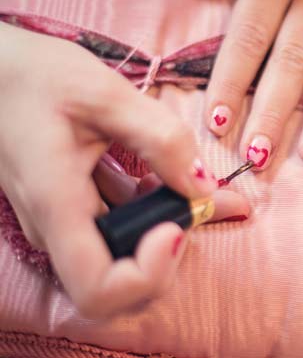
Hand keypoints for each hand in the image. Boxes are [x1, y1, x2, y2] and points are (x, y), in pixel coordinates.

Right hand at [0, 23, 248, 317]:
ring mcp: (62, 221)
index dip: (148, 274)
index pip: (99, 290)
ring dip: (167, 229)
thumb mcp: (105, 93)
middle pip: (119, 281)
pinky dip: (152, 211)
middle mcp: (55, 227)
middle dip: (171, 251)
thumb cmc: (34, 75)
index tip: (175, 226)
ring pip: (122, 254)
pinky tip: (169, 179)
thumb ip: (161, 139)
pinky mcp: (71, 207)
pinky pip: (117, 226)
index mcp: (56, 205)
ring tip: (196, 189)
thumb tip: (204, 187)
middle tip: (204, 203)